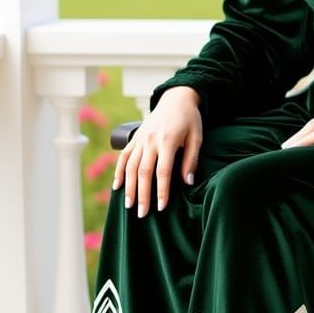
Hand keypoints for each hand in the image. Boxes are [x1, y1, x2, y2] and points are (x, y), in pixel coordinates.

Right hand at [112, 86, 202, 217]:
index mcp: (168, 141)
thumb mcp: (197, 137)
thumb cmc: (190, 119)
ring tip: (128, 205)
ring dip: (128, 187)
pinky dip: (118, 172)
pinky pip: (124, 156)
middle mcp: (151, 140)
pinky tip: (116, 186)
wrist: (175, 98)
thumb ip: (191, 160)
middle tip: (142, 214)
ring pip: (130, 166)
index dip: (161, 191)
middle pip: (143, 172)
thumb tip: (186, 182)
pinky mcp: (134, 137)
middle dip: (142, 195)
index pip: (163, 172)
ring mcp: (140, 139)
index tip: (161, 207)